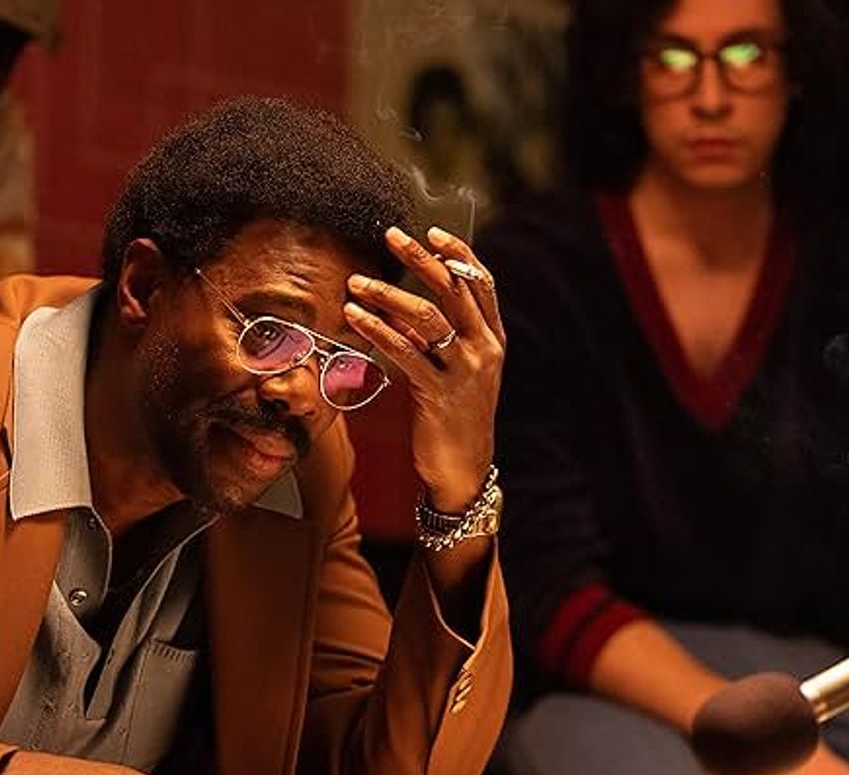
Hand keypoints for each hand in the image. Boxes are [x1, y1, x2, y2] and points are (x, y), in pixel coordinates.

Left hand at [344, 225, 504, 511]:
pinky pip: (406, 352)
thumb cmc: (454, 416)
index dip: (458, 253)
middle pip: (454, 289)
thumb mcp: (450, 370)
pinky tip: (356, 317)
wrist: (464, 468)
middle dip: (420, 257)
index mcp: (492, 339)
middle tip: (390, 236)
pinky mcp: (439, 393)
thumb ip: (431, 337)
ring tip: (356, 283)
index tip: (430, 232)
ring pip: (428, 317)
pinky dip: (378, 329)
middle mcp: (484, 349)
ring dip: (388, 294)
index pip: (481, 282)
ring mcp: (465, 371)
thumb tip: (395, 306)